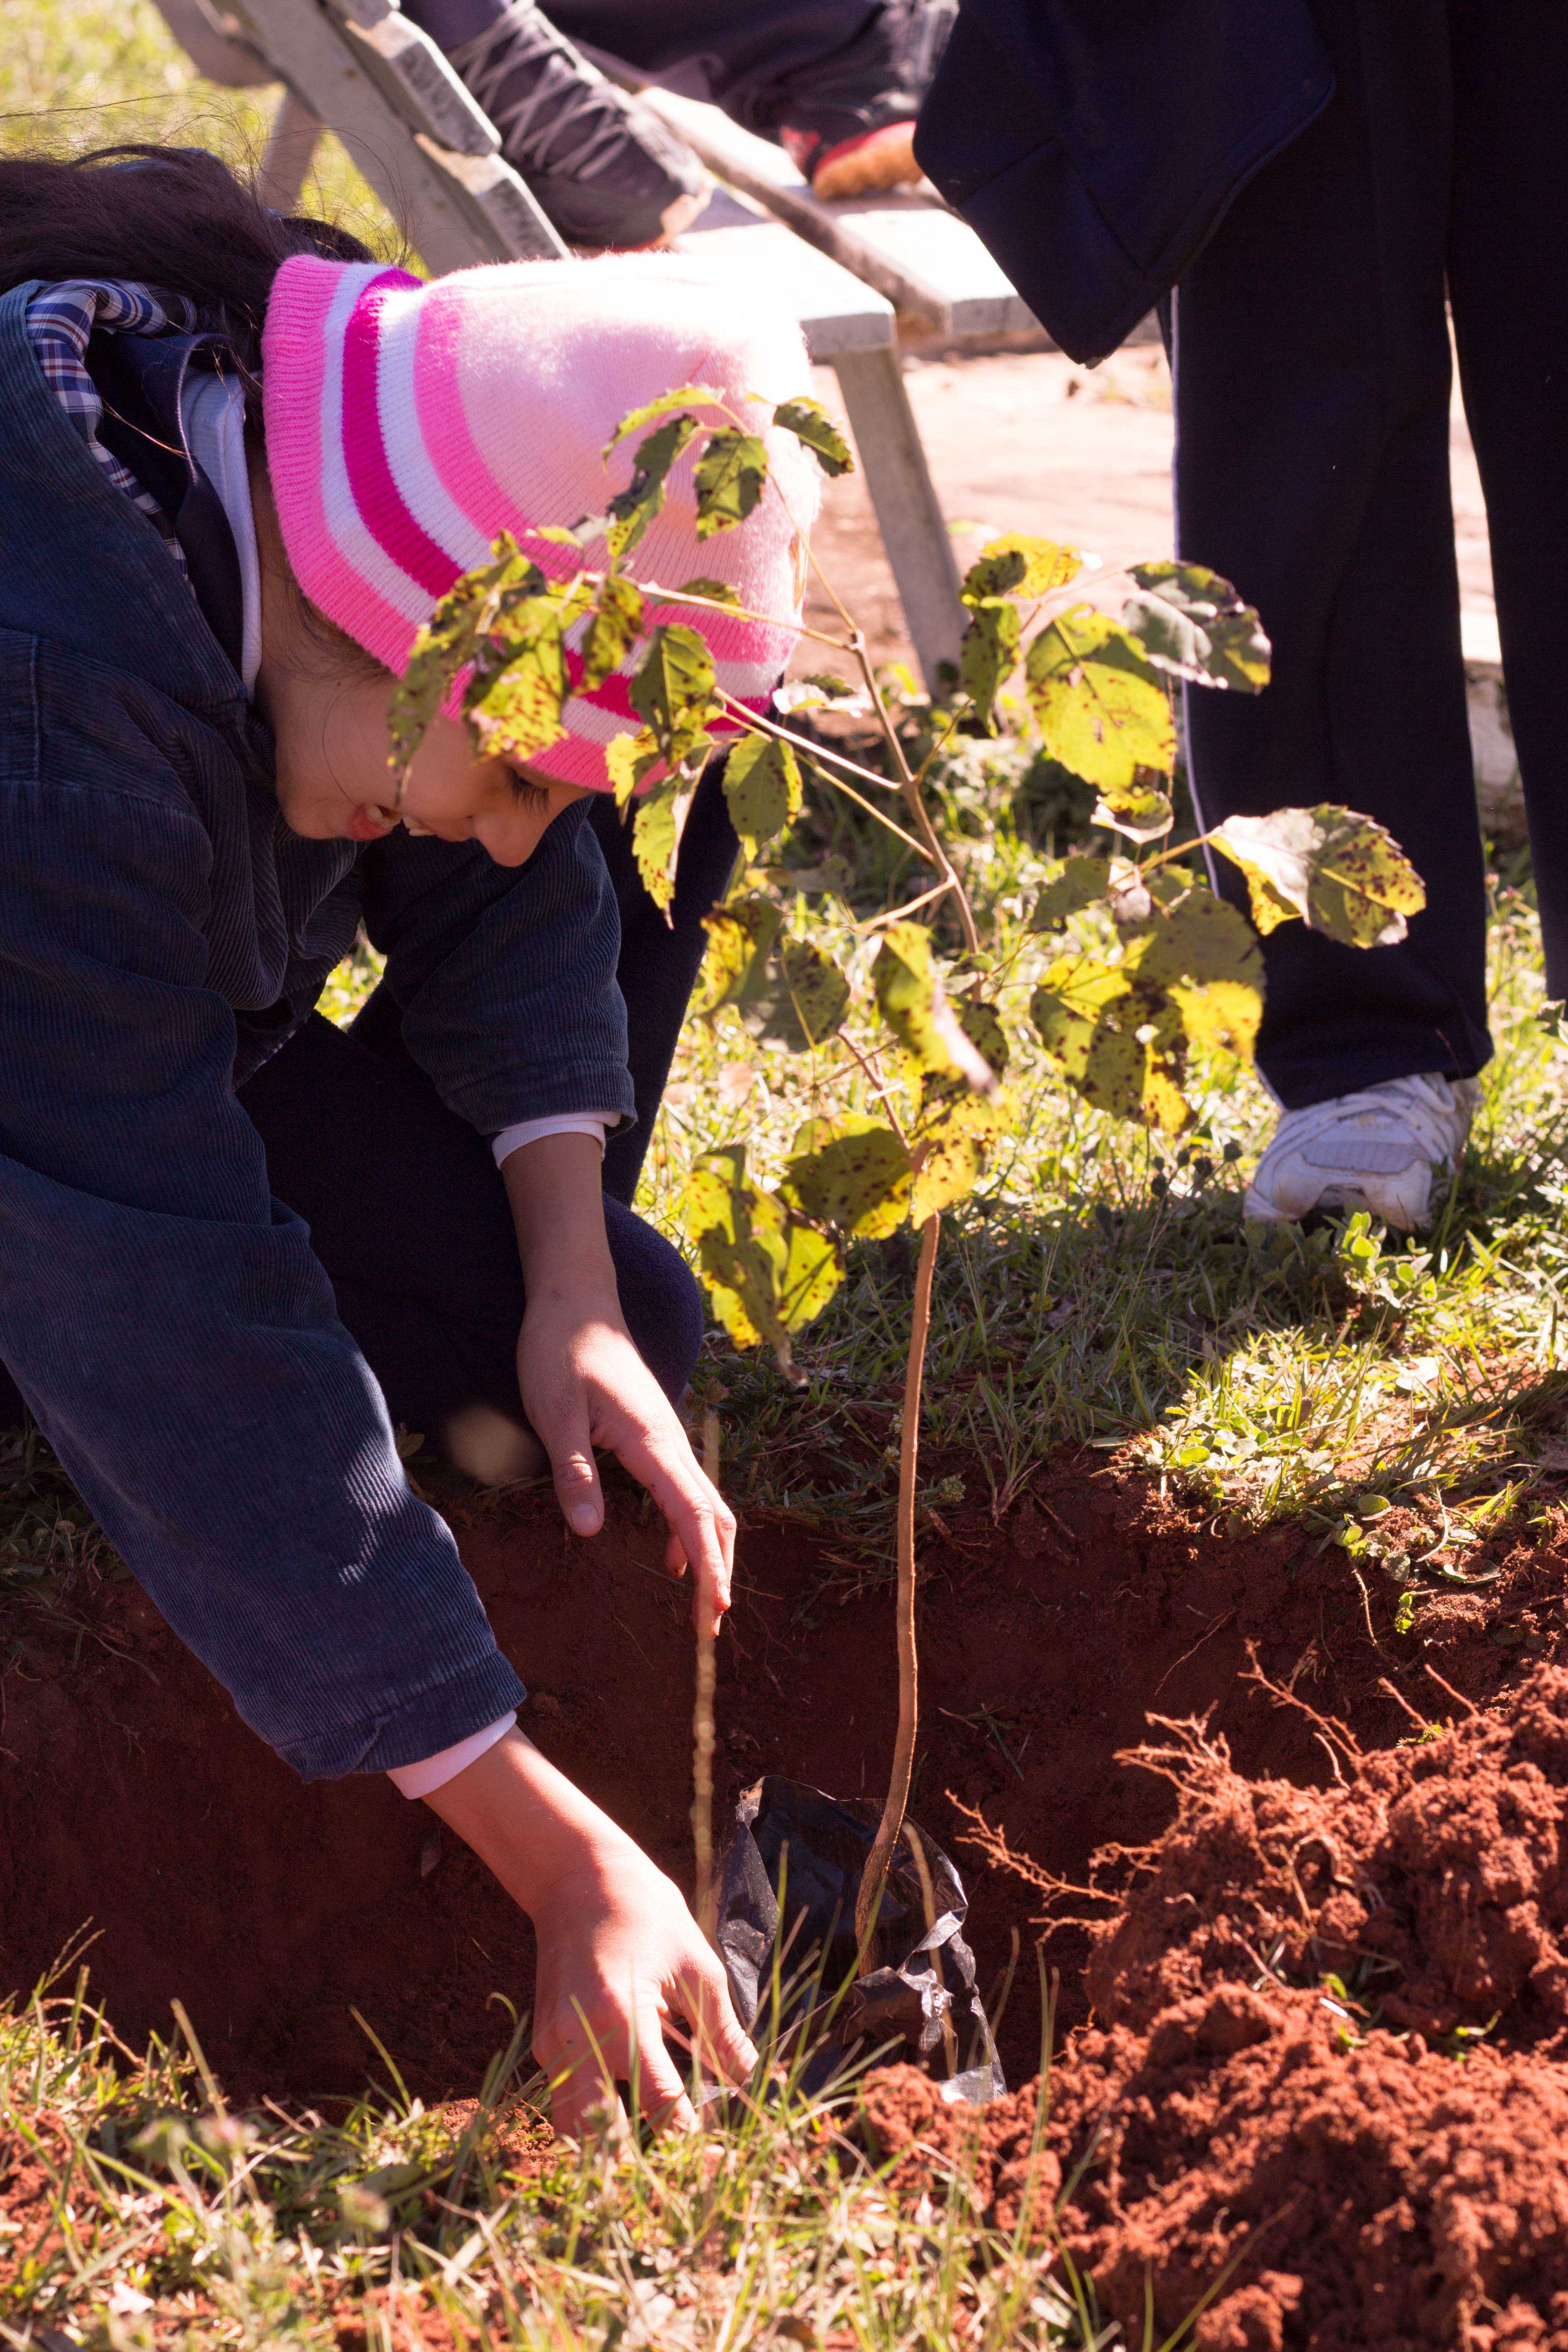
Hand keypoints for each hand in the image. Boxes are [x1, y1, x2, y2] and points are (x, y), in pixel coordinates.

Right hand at [427, 1731, 756, 2133]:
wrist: (578, 1877)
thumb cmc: (646, 1913)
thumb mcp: (697, 1966)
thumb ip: (721, 2032)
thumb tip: (748, 2079)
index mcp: (622, 2020)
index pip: (660, 2107)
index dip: (693, 2137)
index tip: (719, 2151)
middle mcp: (578, 2041)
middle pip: (605, 2137)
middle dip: (644, 2156)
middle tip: (683, 2158)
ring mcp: (553, 2045)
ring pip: (574, 2129)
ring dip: (611, 2141)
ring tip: (652, 2134)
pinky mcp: (543, 2043)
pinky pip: (563, 2100)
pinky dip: (592, 2114)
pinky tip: (626, 2100)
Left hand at [502, 1132, 734, 1638]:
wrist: (575, 1299)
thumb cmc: (560, 1351)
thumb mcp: (555, 1413)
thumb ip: (574, 1471)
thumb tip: (591, 1531)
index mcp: (652, 1442)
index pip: (692, 1514)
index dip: (707, 1565)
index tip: (714, 1610)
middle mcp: (670, 1442)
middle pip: (712, 1515)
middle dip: (718, 1570)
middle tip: (710, 1627)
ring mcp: (666, 1439)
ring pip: (704, 1503)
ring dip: (707, 1552)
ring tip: (700, 1604)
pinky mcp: (653, 1436)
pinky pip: (684, 1490)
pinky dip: (688, 1528)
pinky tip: (669, 1555)